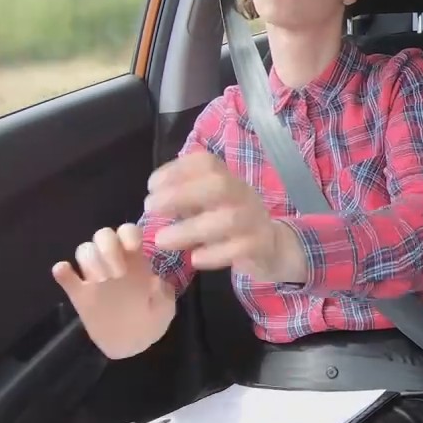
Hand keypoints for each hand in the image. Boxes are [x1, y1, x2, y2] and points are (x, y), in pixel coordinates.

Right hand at [52, 224, 175, 358]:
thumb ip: (163, 294)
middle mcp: (114, 263)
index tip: (134, 247)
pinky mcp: (79, 294)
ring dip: (91, 260)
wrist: (132, 345)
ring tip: (103, 282)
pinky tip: (66, 273)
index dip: (128, 234)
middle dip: (109, 247)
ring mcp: (94, 278)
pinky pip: (64, 276)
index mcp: (136, 261)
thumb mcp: (166, 309)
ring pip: (84, 250)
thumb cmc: (152, 321)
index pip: (128, 231)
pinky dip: (62, 271)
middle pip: (103, 235)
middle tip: (118, 273)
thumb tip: (154, 280)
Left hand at [145, 151, 306, 281]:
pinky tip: (194, 260)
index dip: (175, 170)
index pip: (205, 162)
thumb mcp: (210, 202)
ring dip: (190, 229)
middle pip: (219, 185)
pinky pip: (239, 248)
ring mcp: (254, 219)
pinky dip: (214, 254)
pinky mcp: (260, 245)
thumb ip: (185, 197)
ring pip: (228, 219)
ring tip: (161, 240)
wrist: (272, 246)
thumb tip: (154, 200)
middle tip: (150, 208)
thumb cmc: (230, 221)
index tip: (151, 186)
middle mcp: (243, 194)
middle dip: (180, 194)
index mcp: (228, 178)